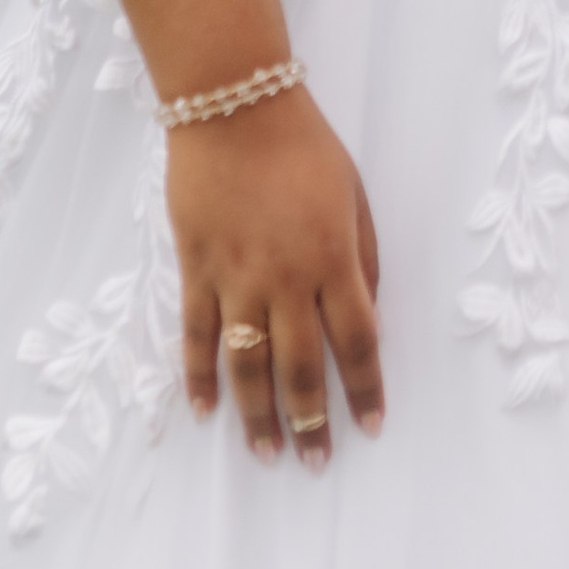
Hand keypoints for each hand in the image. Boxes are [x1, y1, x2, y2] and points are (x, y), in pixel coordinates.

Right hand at [172, 88, 382, 468]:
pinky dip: (198, 379)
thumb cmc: (304, 147)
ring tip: (267, 454)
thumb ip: (363, 257)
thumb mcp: (355, 195)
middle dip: (311, 420)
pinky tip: (204, 413)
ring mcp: (235, 278)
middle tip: (316, 461)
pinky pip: (197, 336)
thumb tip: (368, 315)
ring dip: (258, 415)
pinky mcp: (195, 270)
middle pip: (301, 366)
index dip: (366, 387)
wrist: (235, 107)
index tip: (372, 424)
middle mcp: (286, 277)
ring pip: (247, 364)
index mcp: (334, 257)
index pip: (357, 340)